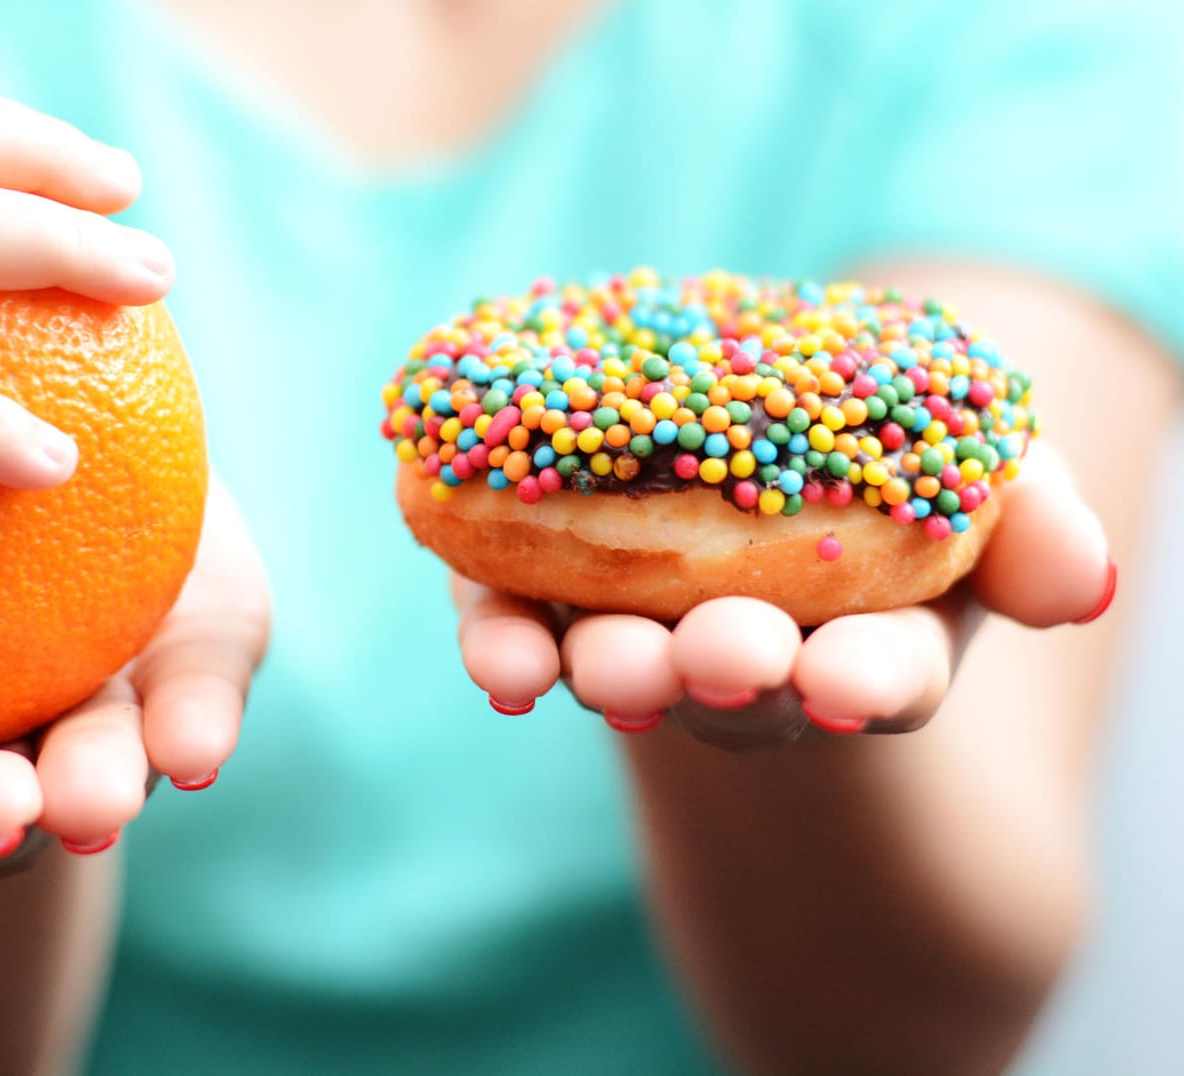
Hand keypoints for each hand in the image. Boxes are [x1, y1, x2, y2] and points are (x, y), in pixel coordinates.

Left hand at [455, 442, 1113, 751]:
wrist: (747, 434)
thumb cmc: (880, 466)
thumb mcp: (979, 473)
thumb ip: (1032, 521)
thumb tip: (1078, 581)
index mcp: (856, 635)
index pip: (873, 676)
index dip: (866, 681)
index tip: (851, 683)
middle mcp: (739, 651)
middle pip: (734, 681)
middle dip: (728, 670)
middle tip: (724, 656)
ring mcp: (634, 625)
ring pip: (619, 664)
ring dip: (612, 669)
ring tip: (608, 663)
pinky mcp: (539, 587)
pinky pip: (514, 628)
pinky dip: (504, 644)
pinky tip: (501, 660)